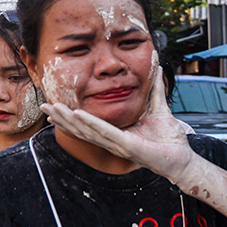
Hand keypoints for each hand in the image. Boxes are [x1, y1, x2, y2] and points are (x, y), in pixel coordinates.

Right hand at [41, 67, 196, 184]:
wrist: (183, 159)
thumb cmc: (171, 140)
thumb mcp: (159, 109)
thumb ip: (155, 89)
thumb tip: (156, 68)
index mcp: (117, 133)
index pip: (88, 125)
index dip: (70, 119)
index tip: (54, 109)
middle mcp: (113, 141)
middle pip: (81, 129)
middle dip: (61, 118)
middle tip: (43, 107)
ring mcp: (118, 145)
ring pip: (88, 131)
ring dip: (69, 120)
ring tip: (52, 109)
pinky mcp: (128, 146)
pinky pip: (106, 133)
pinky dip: (92, 124)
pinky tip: (78, 115)